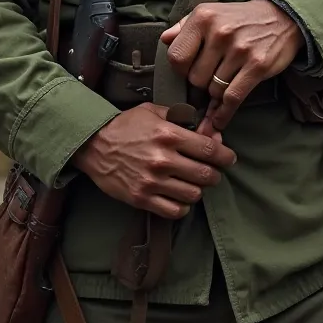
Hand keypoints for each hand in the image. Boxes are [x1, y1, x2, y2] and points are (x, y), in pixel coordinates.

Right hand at [72, 103, 236, 219]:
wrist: (93, 145)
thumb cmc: (126, 126)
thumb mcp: (153, 112)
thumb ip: (181, 118)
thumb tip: (208, 129)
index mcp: (168, 135)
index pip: (209, 150)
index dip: (225, 155)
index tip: (229, 158)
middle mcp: (163, 159)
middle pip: (206, 174)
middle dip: (215, 174)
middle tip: (212, 172)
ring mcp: (152, 181)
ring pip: (193, 194)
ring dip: (199, 189)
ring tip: (194, 183)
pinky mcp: (142, 198)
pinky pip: (175, 211)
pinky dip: (183, 206)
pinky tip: (180, 197)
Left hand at [160, 0, 302, 130]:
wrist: (281, 17)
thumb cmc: (239, 18)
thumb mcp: (210, 13)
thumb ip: (184, 26)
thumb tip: (164, 40)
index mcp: (203, 17)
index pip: (176, 57)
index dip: (180, 70)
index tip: (189, 71)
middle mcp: (220, 32)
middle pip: (195, 78)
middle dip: (200, 83)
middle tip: (210, 78)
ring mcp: (239, 50)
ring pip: (213, 90)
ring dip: (215, 94)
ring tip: (222, 85)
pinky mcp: (257, 66)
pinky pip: (233, 98)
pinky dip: (223, 114)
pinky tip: (218, 121)